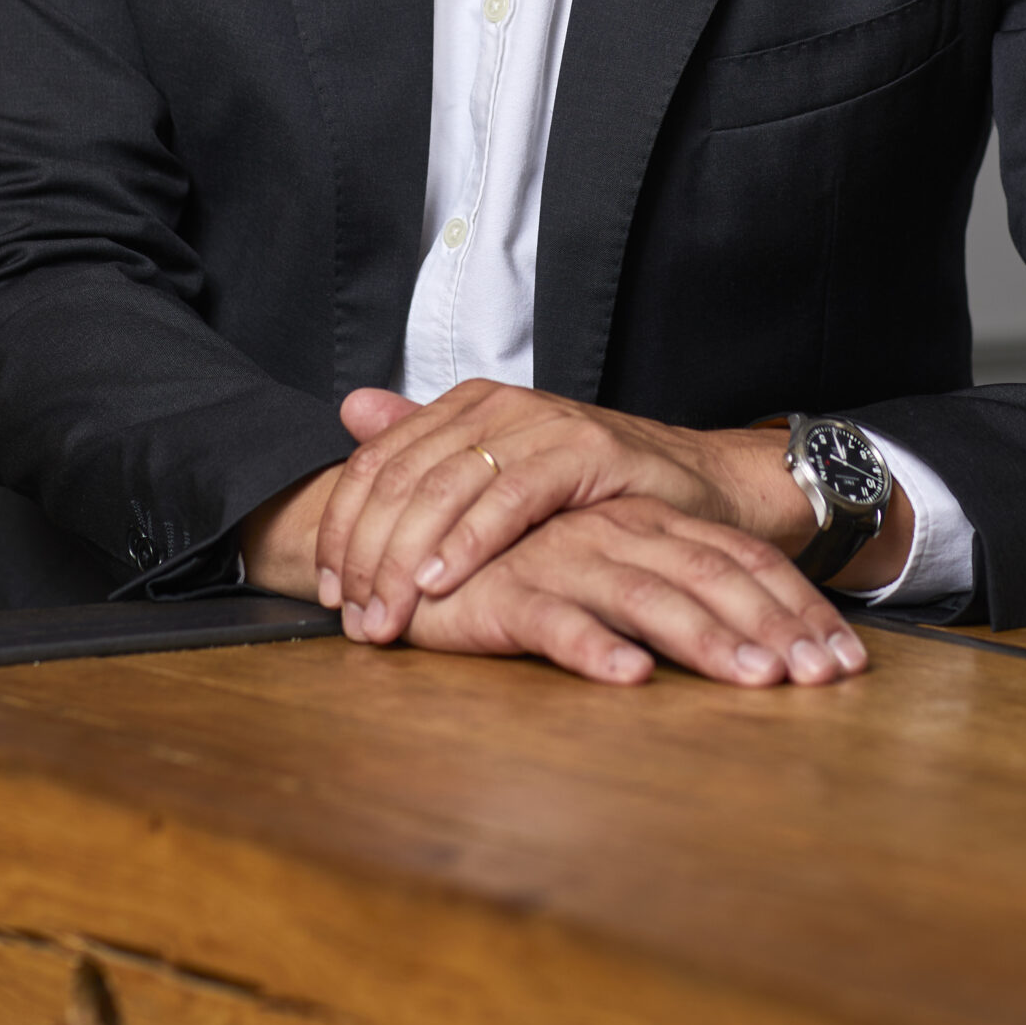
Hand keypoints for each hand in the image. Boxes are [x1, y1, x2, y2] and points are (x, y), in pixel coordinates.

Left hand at [313, 379, 820, 644]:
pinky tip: (439, 583)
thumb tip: (349, 409)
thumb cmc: (596, 495)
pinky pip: (510, 498)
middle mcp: (499, 404)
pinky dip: (468, 542)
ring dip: (404, 559)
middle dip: (366, 554)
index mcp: (469, 405)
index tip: (325, 591)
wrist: (700, 489)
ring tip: (385, 616)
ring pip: (446, 488)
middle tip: (350, 620)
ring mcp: (543, 422)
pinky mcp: (585, 451)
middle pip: (402, 477)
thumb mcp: (502, 472)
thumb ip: (428, 442)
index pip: (377, 461)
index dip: (342, 527)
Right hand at [397, 495, 869, 686]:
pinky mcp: (509, 594)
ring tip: (755, 679)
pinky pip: (556, 619)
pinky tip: (630, 676)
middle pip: (710, 575)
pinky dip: (594, 645)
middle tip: (822, 679)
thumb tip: (769, 645)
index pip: (740, 558)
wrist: (426, 551)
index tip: (847, 661)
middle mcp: (616, 534)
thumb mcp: (615, 573)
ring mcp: (564, 561)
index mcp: (647, 524)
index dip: (797, 606)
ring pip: (647, 597)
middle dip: (774, 627)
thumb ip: (676, 591)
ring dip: (707, 638)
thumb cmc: (530, 569)